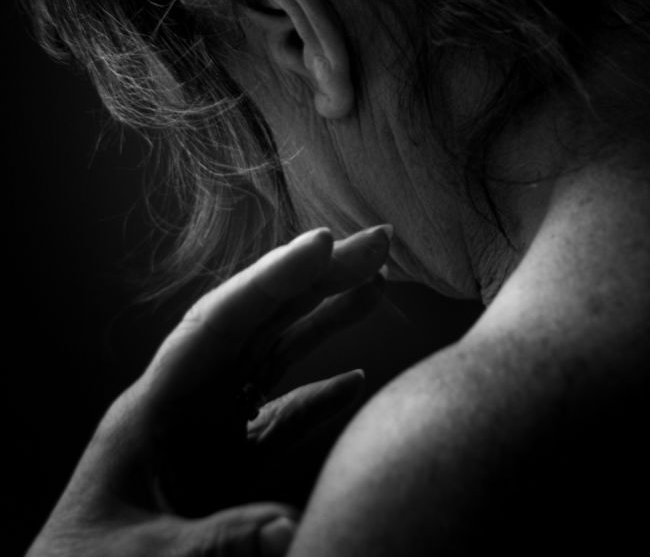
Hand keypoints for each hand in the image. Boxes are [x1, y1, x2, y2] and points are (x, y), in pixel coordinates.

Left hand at [27, 224, 392, 556]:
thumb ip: (218, 541)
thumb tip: (293, 530)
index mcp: (152, 409)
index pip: (217, 324)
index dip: (272, 279)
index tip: (326, 243)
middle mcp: (185, 405)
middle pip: (257, 323)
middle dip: (316, 278)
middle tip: (376, 243)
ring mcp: (206, 433)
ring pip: (273, 357)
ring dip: (324, 319)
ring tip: (376, 285)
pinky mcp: (223, 469)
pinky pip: (279, 416)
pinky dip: (320, 395)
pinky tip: (356, 379)